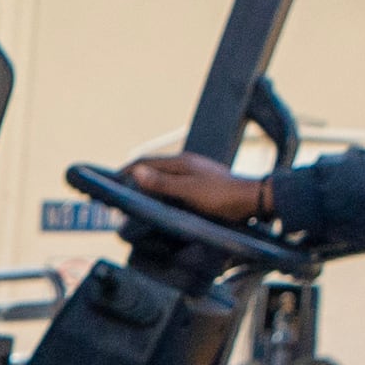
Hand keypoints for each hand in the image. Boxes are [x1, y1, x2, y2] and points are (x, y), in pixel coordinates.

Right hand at [121, 152, 273, 229]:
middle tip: (119, 191)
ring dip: (149, 185)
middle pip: (153, 168)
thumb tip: (136, 172)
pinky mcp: (203, 185)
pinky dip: (162, 191)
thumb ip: (163, 183)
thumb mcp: (190, 191)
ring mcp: (196, 174)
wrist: (255, 200)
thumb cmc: (224, 197)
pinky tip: (162, 202)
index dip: (126, 170)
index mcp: (182, 162)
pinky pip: (175, 185)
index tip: (110, 180)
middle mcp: (187, 165)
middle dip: (135, 178)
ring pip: (164, 177)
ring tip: (136, 198)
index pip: (145, 162)